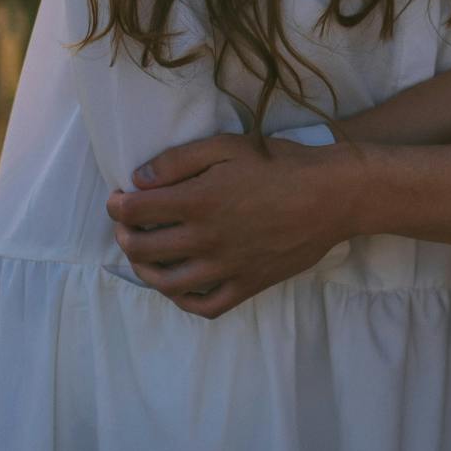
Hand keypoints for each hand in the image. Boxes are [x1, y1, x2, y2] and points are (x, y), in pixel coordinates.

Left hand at [104, 131, 357, 318]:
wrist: (332, 195)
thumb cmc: (281, 163)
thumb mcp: (226, 145)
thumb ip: (178, 160)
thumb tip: (139, 179)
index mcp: (198, 201)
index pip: (134, 211)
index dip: (117, 205)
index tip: (118, 199)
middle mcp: (206, 239)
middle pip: (143, 248)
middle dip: (124, 236)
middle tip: (125, 226)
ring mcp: (226, 267)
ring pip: (167, 282)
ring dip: (144, 270)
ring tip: (142, 257)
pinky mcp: (247, 285)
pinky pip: (205, 305)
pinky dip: (183, 301)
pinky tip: (178, 287)